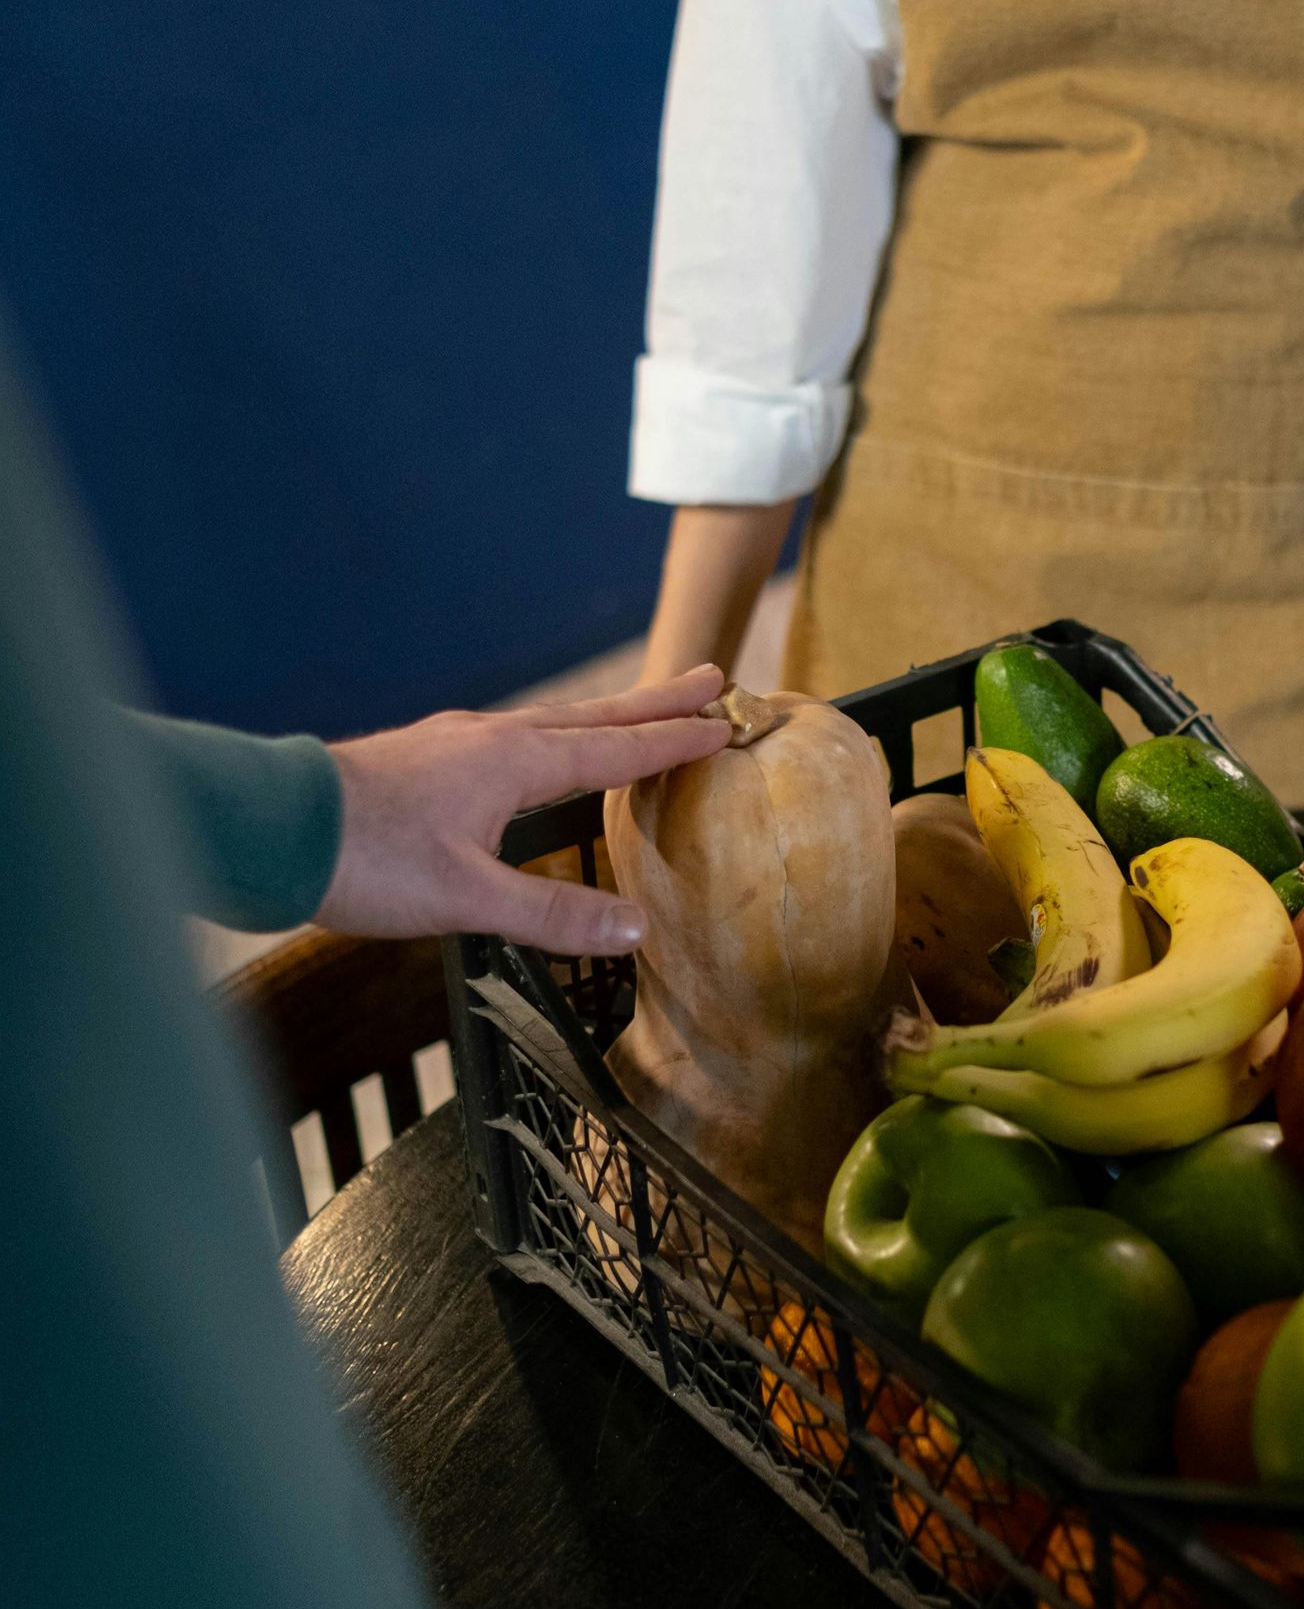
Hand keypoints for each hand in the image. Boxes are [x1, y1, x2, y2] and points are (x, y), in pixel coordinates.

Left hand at [315, 666, 729, 951]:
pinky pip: (515, 736)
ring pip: (552, 722)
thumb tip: (636, 929)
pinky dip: (556, 736)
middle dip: (655, 702)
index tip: (726, 724)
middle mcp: (491, 738)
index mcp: (512, 762)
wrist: (271, 828)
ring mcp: (455, 743)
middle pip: (592, 716)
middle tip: (711, 680)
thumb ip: (551, 914)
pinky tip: (538, 754)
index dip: (673, 740)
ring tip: (640, 711)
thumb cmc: (365, 860)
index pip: (615, 747)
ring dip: (606, 715)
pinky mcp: (426, 758)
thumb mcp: (465, 899)